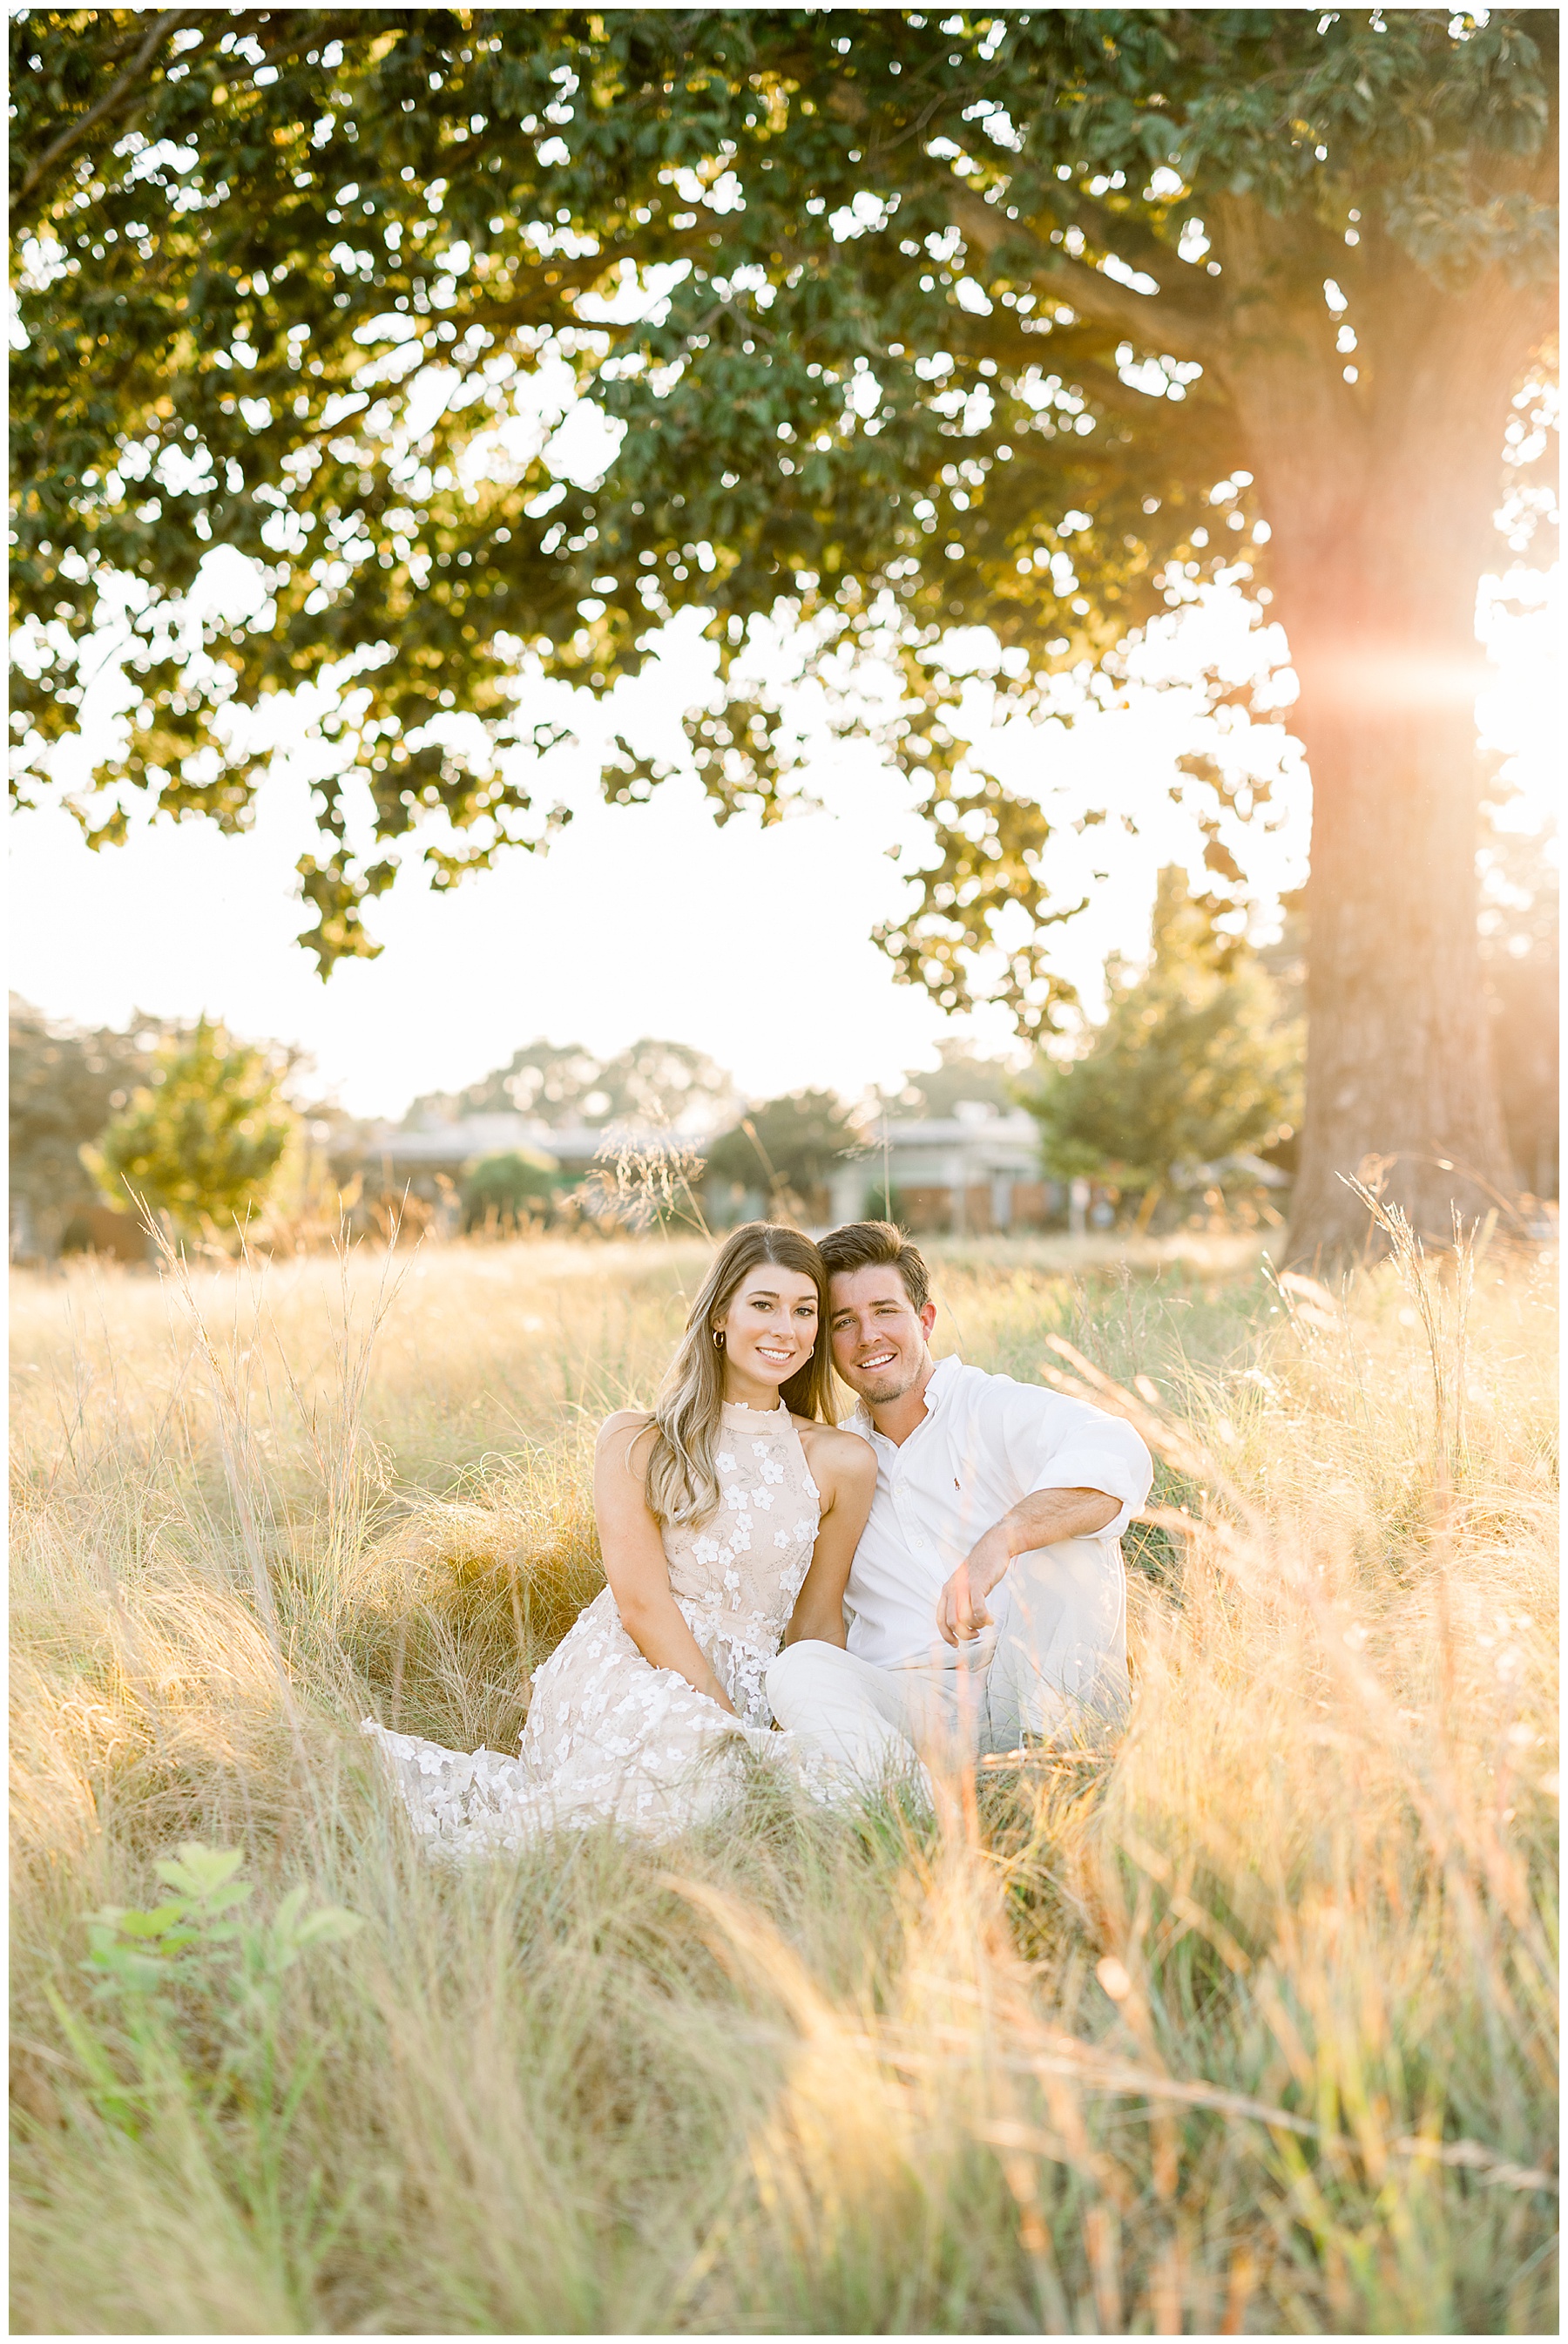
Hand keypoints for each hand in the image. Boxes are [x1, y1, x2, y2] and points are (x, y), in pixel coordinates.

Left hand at [936, 1532, 1009, 1647]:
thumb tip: (961, 1626)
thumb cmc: (981, 1570)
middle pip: (951, 1623)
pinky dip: (984, 1619)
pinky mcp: (978, 1585)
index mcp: (946, 1591)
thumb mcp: (965, 1586)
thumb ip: (960, 1602)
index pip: (940, 1620)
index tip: (957, 1645)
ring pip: (964, 1619)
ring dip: (976, 1627)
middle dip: (964, 1635)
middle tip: (976, 1635)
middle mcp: (952, 1589)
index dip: (946, 1636)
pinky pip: (978, 1610)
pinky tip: (991, 1620)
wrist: (993, 1548)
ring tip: (985, 1624)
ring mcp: (964, 1587)